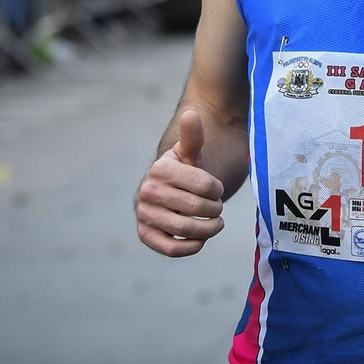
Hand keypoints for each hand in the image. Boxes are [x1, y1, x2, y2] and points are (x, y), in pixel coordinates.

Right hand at [135, 110, 224, 256]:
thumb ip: (193, 136)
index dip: (218, 189)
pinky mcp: (146, 235)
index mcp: (161, 168)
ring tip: (216, 223)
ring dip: (208, 229)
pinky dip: (191, 246)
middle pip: (196, 208)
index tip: (217, 189)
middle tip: (218, 208)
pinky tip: (201, 239)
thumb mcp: (192, 152)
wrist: (171, 189)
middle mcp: (147, 191)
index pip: (204, 186)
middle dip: (214, 209)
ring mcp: (145, 214)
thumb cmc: (186, 169)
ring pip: (185, 229)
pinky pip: (170, 249)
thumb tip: (191, 114)